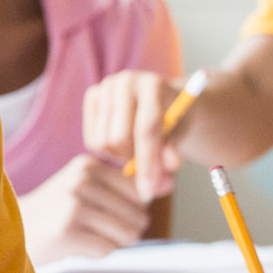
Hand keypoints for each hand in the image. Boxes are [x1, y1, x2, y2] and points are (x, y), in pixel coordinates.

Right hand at [20, 155, 149, 263]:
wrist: (13, 230)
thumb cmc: (57, 212)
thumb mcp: (85, 188)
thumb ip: (126, 187)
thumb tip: (168, 184)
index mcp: (88, 165)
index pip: (140, 191)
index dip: (133, 210)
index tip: (108, 213)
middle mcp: (82, 180)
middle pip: (139, 215)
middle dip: (124, 230)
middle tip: (96, 229)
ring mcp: (73, 205)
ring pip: (128, 234)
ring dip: (113, 242)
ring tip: (88, 236)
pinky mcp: (67, 232)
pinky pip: (108, 250)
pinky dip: (96, 253)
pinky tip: (76, 245)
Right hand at [83, 70, 183, 201]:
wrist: (162, 100)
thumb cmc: (174, 123)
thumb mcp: (180, 139)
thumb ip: (173, 153)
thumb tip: (168, 165)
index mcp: (154, 85)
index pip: (147, 129)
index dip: (148, 163)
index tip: (148, 191)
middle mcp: (126, 81)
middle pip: (119, 138)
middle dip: (132, 160)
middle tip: (144, 164)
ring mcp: (106, 86)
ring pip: (103, 142)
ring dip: (120, 156)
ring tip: (135, 150)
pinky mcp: (92, 96)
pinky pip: (92, 140)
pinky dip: (107, 151)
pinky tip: (122, 141)